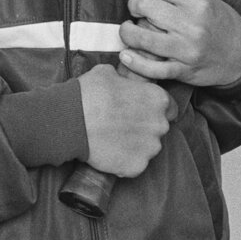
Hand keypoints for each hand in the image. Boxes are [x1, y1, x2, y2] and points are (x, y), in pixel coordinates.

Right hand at [79, 62, 175, 176]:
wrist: (71, 120)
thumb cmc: (89, 93)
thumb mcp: (107, 73)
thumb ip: (123, 78)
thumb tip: (121, 80)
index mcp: (158, 99)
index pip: (169, 107)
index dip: (153, 109)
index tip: (140, 111)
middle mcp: (160, 124)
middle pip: (158, 129)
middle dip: (144, 127)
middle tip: (121, 125)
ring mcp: (150, 148)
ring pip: (147, 148)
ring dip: (135, 145)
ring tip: (112, 139)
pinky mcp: (137, 167)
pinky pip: (134, 165)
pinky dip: (124, 161)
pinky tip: (108, 152)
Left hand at [116, 0, 240, 87]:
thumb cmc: (224, 27)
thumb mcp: (210, 0)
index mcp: (198, 2)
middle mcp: (191, 25)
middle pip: (143, 5)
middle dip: (134, 5)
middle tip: (137, 9)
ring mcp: (185, 49)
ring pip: (139, 36)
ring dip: (128, 31)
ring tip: (130, 29)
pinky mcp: (181, 70)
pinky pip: (149, 67)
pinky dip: (133, 61)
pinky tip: (127, 54)